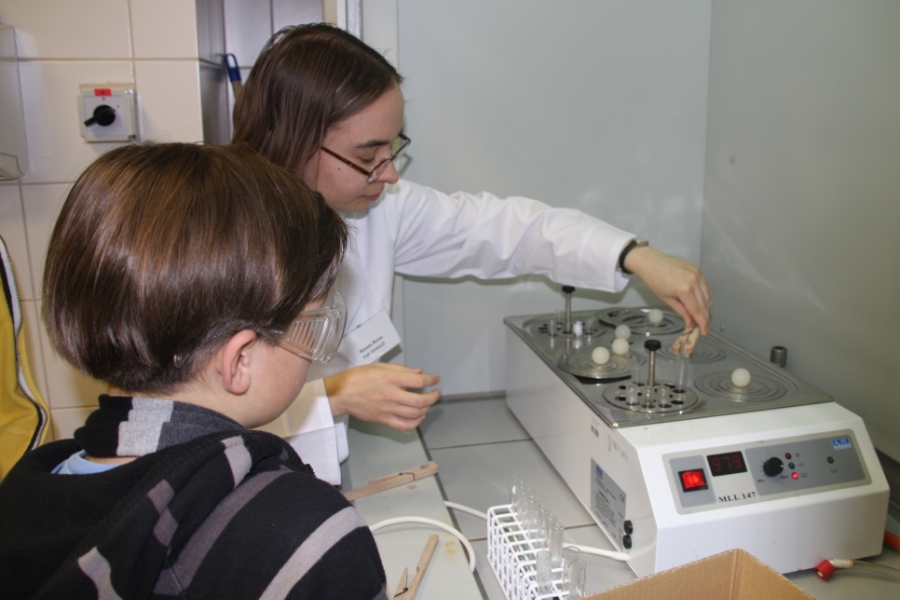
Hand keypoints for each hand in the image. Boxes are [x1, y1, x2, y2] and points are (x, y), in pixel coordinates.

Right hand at [325, 363, 440, 430]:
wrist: (341, 394)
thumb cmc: (357, 378)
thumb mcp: (379, 366)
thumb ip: (401, 369)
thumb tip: (418, 372)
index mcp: (390, 378)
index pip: (418, 381)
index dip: (431, 380)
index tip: (435, 379)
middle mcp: (391, 395)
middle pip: (420, 400)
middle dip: (433, 397)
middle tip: (436, 393)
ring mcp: (387, 409)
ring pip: (415, 414)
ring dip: (426, 408)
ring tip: (428, 403)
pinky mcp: (383, 420)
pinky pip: (404, 426)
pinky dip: (416, 423)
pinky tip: (419, 416)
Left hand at [623, 245, 711, 334]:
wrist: (650, 262)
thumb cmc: (654, 280)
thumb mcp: (666, 299)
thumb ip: (681, 311)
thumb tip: (690, 322)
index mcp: (685, 289)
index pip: (697, 310)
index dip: (702, 323)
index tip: (704, 331)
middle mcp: (694, 280)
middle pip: (704, 304)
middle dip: (705, 317)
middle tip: (702, 326)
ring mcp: (697, 274)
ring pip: (707, 295)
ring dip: (706, 307)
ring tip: (701, 316)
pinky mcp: (698, 269)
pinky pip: (705, 286)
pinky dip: (704, 296)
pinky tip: (700, 302)